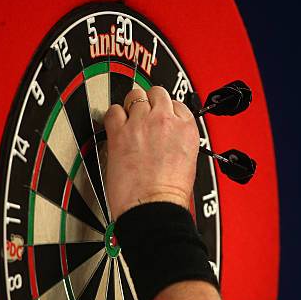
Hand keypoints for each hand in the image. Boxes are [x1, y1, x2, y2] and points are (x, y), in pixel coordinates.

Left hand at [104, 85, 198, 219]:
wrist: (154, 206)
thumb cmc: (169, 194)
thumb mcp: (187, 163)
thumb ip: (176, 142)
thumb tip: (166, 140)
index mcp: (186, 129)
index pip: (176, 104)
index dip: (166, 110)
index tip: (160, 118)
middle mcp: (165, 120)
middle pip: (156, 93)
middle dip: (149, 102)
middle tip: (143, 116)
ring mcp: (141, 123)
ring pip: (135, 95)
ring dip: (131, 106)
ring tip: (128, 119)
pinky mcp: (120, 132)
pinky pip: (113, 110)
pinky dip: (113, 115)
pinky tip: (114, 125)